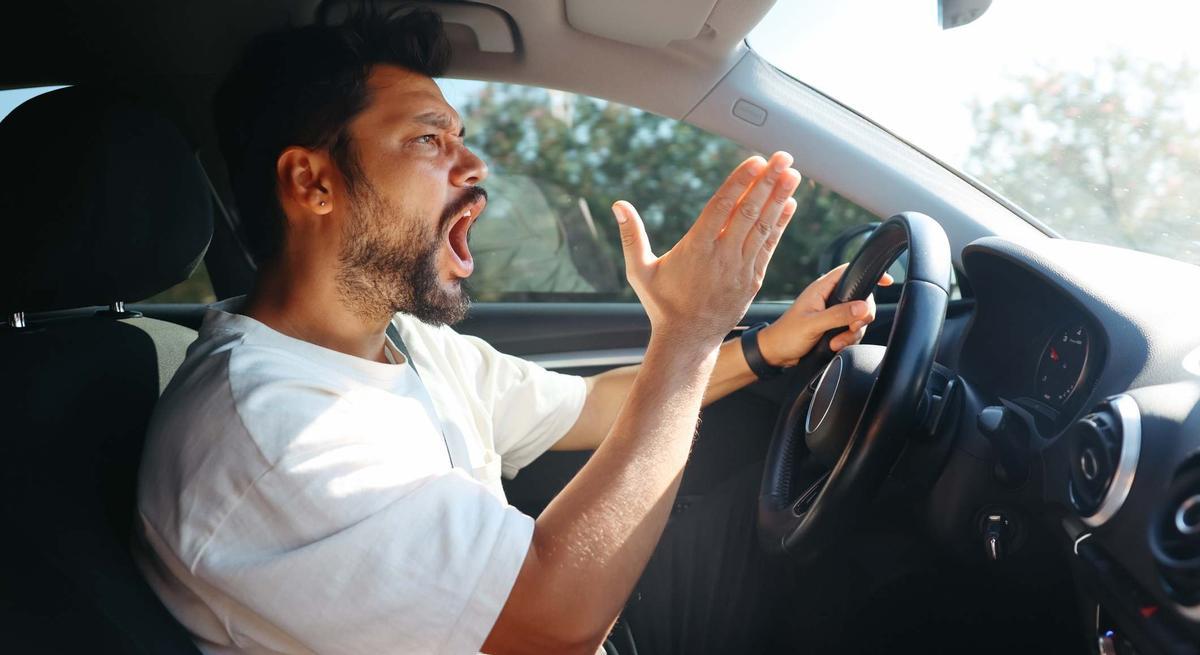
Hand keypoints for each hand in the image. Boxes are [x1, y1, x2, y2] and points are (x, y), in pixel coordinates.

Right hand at [612, 152, 801, 345]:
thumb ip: (632, 236)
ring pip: (764, 227)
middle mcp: (722, 256)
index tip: (755, 161)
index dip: (740, 182)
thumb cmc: (662, 304)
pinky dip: (780, 224)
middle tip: (784, 157)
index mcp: (696, 249)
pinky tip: (789, 204)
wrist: (688, 340)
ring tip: (793, 174)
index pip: (722, 207)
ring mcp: (740, 268)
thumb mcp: (639, 271)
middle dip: (768, 182)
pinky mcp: (752, 280)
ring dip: (779, 198)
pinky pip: (769, 246)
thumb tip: (618, 205)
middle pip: (749, 212)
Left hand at [757, 263, 893, 366]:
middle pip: (861, 299)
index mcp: (821, 289)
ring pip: (858, 318)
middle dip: (861, 317)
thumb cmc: (786, 336)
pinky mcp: (833, 327)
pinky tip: (835, 345)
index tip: (887, 281)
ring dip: (852, 332)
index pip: (849, 272)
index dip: (868, 273)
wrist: (775, 354)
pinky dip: (848, 339)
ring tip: (836, 342)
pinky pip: (852, 330)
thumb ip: (838, 315)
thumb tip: (862, 308)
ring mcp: (832, 313)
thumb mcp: (813, 324)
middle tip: (851, 328)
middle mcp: (829, 298)